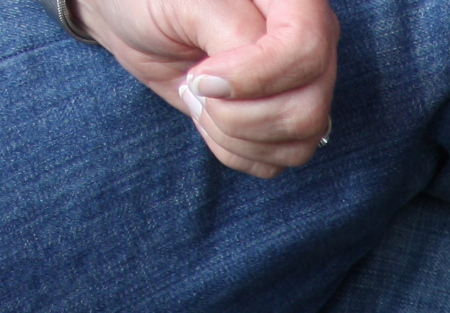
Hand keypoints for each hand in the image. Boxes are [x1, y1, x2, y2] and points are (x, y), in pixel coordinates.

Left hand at [81, 0, 338, 176]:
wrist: (137, 20)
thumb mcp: (187, 4)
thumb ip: (231, 32)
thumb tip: (254, 82)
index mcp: (296, 2)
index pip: (306, 51)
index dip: (256, 77)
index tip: (203, 76)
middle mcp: (312, 42)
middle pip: (308, 108)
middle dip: (239, 115)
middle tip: (195, 87)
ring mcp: (304, 85)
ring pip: (300, 139)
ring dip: (235, 135)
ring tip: (200, 101)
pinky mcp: (286, 120)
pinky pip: (280, 160)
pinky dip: (236, 151)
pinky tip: (211, 119)